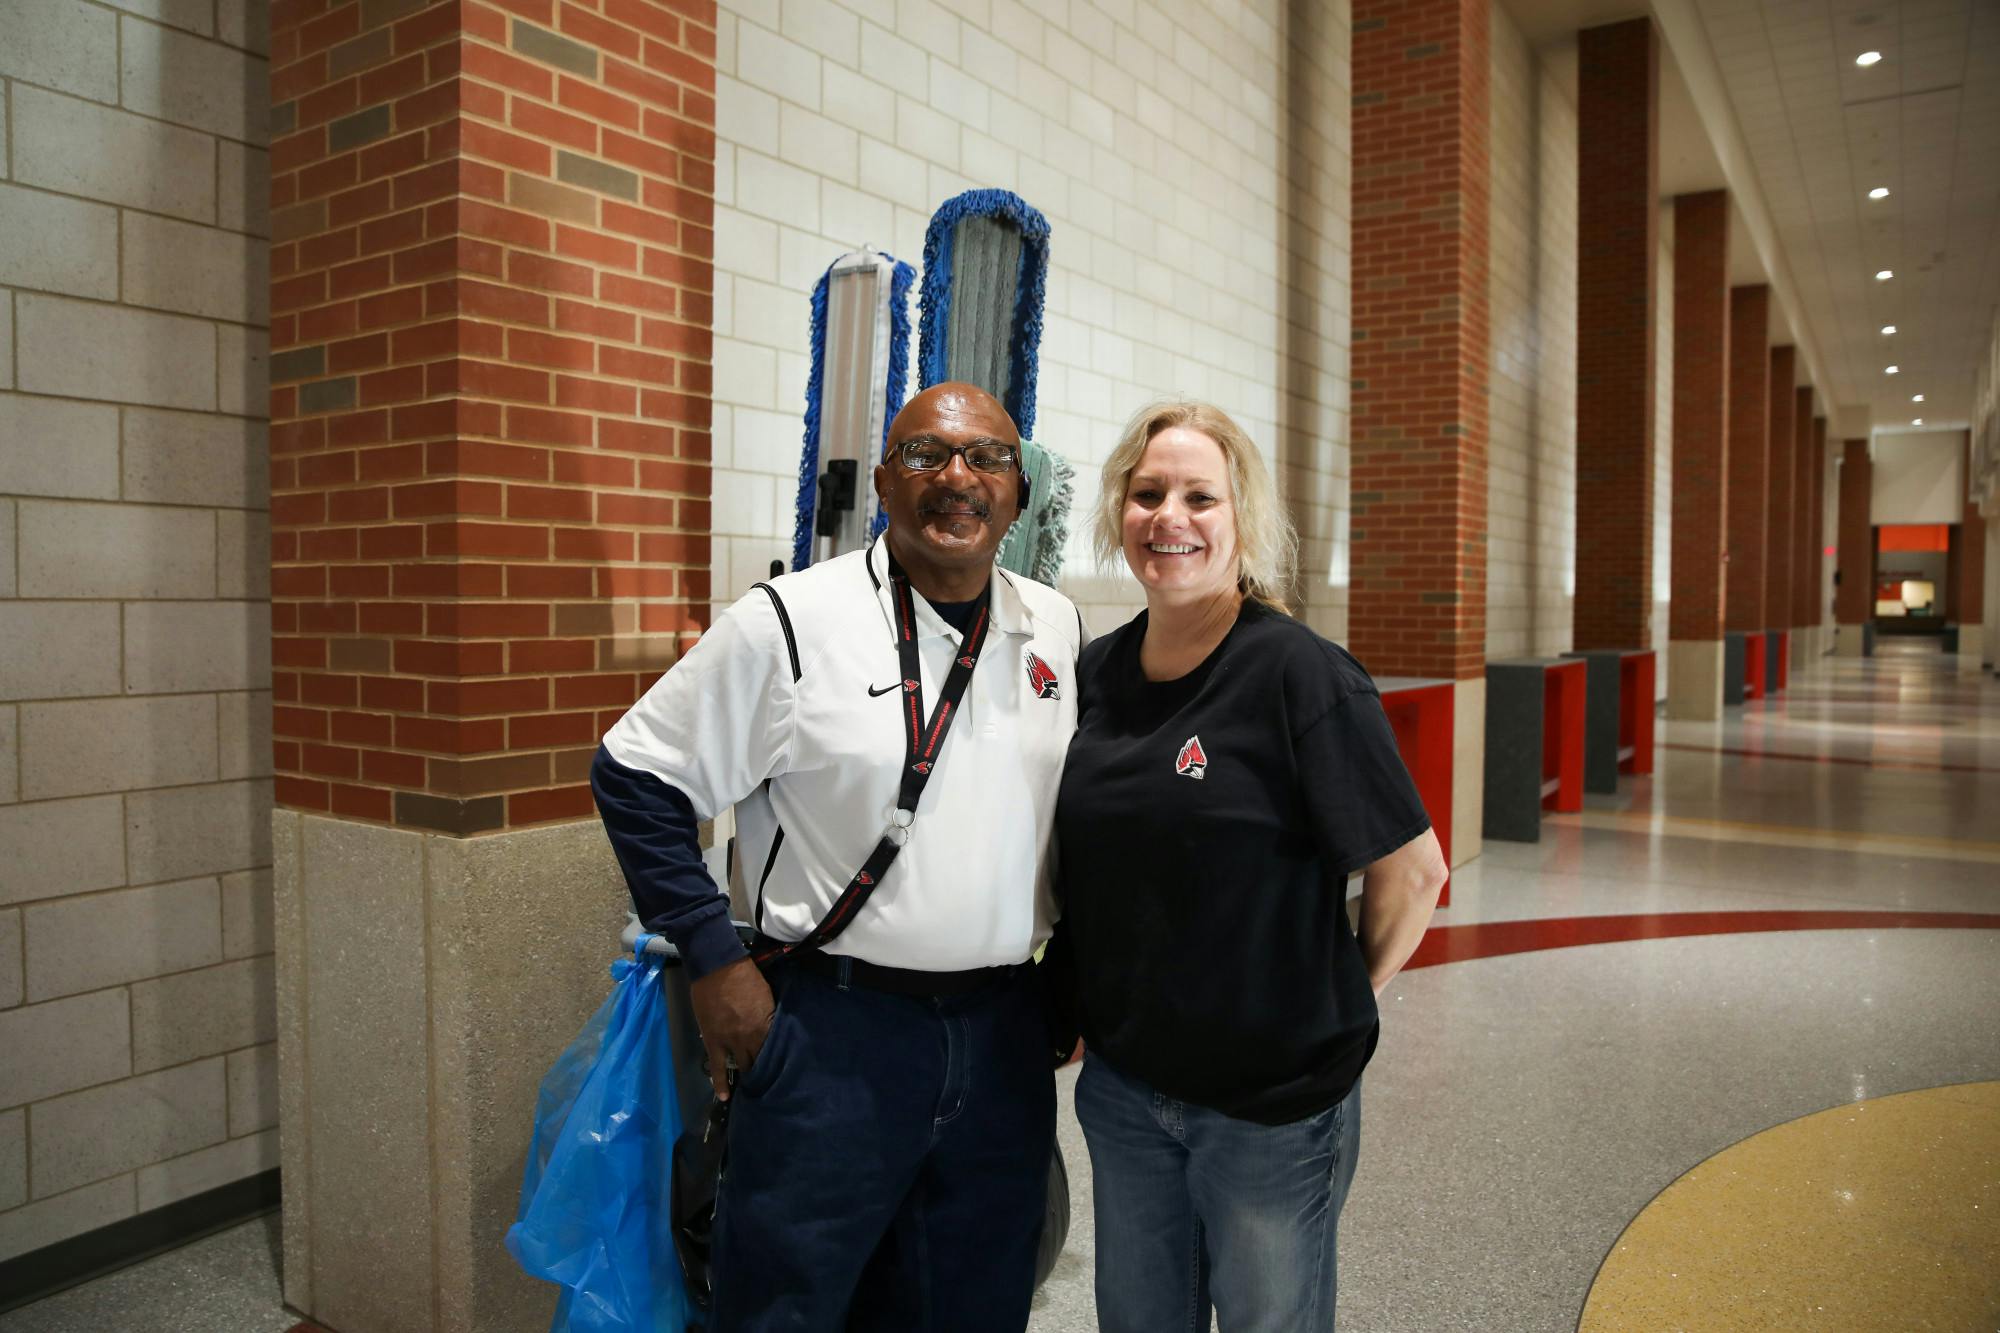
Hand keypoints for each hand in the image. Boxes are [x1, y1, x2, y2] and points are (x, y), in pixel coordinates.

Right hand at [688, 958, 774, 1100]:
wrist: (718, 968)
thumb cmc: (746, 976)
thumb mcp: (767, 996)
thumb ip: (768, 1016)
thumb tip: (772, 1028)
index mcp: (766, 1025)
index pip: (776, 1049)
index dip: (780, 1060)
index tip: (785, 1069)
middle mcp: (751, 1038)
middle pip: (761, 1061)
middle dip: (766, 1071)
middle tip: (771, 1082)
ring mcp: (732, 1042)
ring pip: (742, 1066)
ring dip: (748, 1076)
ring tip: (754, 1089)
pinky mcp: (714, 1042)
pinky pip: (717, 1067)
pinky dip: (720, 1083)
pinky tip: (725, 1097)